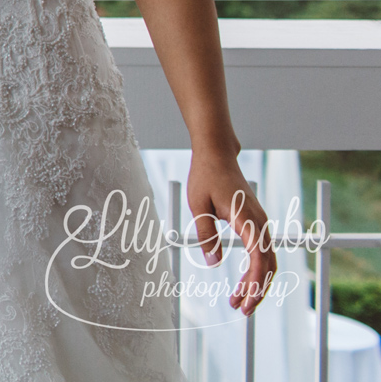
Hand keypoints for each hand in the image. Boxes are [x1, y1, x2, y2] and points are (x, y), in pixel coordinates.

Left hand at [185, 152, 274, 315]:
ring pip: (266, 261)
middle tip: (242, 310)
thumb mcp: (198, 205)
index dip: (255, 283)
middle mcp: (261, 224)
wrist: (217, 156)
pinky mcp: (256, 224)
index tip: (245, 301)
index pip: (259, 259)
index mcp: (248, 220)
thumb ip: (206, 234)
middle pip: (268, 265)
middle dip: (257, 290)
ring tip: (238, 301)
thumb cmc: (206, 177)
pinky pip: (261, 252)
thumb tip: (213, 263)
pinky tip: (244, 282)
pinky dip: (255, 270)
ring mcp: (261, 224)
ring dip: (256, 283)